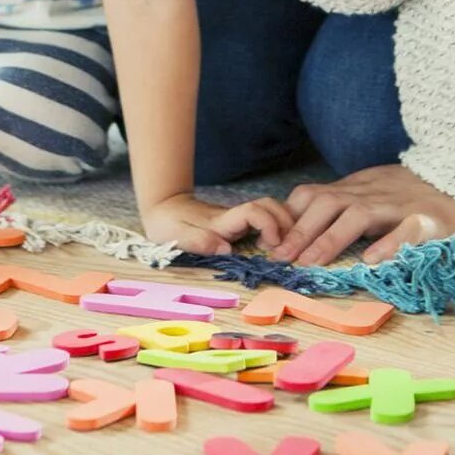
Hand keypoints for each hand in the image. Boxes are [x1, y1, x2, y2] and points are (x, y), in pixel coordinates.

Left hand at [140, 192, 292, 257]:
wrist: (162, 207)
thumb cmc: (167, 224)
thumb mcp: (176, 235)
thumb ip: (199, 241)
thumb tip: (226, 248)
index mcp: (222, 221)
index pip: (253, 212)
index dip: (269, 224)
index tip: (274, 244)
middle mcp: (234, 217)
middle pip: (270, 206)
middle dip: (287, 221)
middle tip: (292, 246)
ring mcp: (237, 219)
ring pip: (270, 211)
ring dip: (285, 225)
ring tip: (289, 247)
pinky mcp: (238, 224)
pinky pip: (264, 221)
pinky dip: (277, 229)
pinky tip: (278, 245)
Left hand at [276, 164, 454, 266]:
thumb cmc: (419, 193)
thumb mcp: (376, 193)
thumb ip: (345, 207)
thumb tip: (303, 231)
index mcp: (361, 187)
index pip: (315, 194)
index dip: (290, 217)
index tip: (270, 244)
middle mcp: (376, 192)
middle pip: (328, 202)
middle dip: (300, 231)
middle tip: (279, 259)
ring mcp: (403, 204)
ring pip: (359, 214)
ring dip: (330, 239)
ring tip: (310, 264)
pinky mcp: (433, 219)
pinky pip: (408, 229)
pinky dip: (390, 244)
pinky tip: (372, 262)